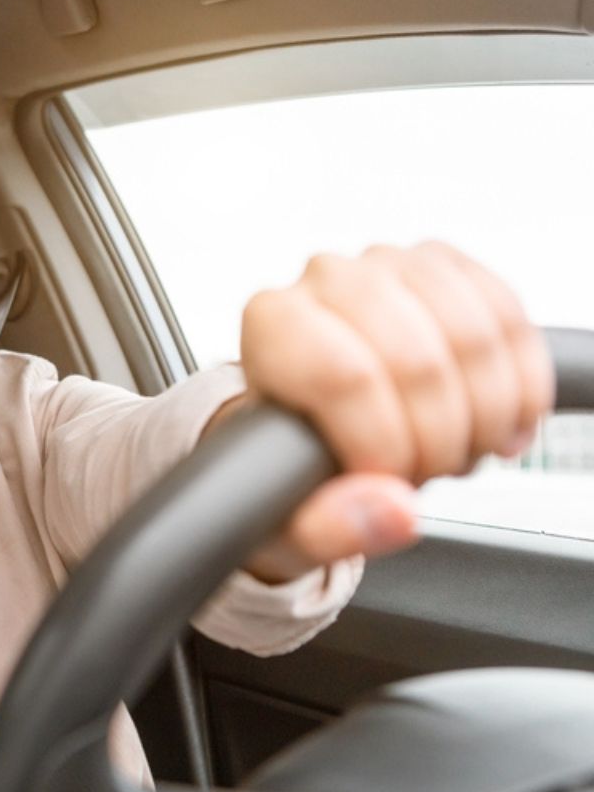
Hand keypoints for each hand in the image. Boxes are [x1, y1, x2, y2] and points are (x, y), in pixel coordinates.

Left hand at [233, 242, 553, 582]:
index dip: (384, 442)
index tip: (387, 479)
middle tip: (425, 473)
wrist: (311, 421)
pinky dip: (519, 387)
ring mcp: (390, 266)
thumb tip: (392, 509)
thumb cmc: (288, 465)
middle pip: (418, 361)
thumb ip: (325, 526)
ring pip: (474, 336)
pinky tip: (497, 426)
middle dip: (439, 439)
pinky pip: (509, 320)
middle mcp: (327, 280)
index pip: (345, 376)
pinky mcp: (446, 268)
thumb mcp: (287, 519)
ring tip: (455, 451)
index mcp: (273, 325)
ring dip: (485, 414)